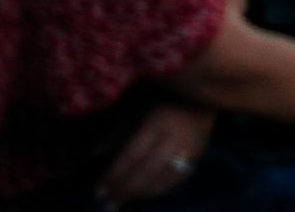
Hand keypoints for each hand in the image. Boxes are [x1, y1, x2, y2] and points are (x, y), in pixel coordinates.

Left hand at [98, 102, 214, 203]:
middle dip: (125, 189)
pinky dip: (156, 191)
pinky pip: (174, 182)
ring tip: (120, 202)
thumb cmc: (162, 96)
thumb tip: (94, 155)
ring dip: (139, 194)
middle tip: (107, 202)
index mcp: (158, 121)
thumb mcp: (137, 105)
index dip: (115, 174)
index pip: (133, 154)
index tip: (100, 189)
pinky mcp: (197, 159)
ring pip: (161, 181)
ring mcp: (189, 151)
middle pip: (146, 171)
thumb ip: (117, 131)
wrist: (200, 94)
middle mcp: (175, 138)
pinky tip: (142, 196)